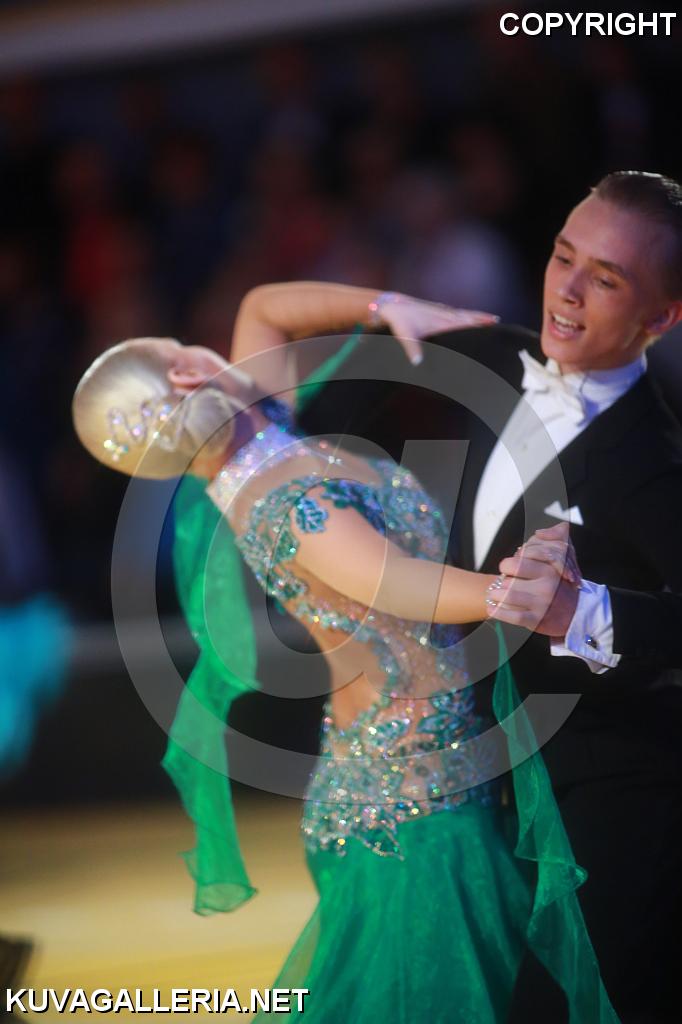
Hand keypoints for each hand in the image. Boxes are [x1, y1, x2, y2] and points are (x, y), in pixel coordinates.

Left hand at [375, 293, 498, 364]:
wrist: (389, 306)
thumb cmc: (398, 321)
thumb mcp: (404, 335)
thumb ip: (412, 348)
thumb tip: (418, 364)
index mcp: (440, 321)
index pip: (464, 323)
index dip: (478, 325)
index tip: (493, 326)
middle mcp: (443, 314)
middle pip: (467, 317)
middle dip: (483, 320)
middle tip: (498, 323)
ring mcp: (440, 311)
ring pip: (463, 314)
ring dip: (477, 317)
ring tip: (491, 319)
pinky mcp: (435, 311)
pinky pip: (455, 313)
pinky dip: (465, 315)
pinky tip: (467, 317)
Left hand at [487, 522, 581, 637]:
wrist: (577, 614)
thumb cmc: (562, 585)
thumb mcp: (564, 560)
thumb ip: (554, 540)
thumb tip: (540, 532)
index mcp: (549, 570)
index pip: (520, 559)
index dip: (508, 564)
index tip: (508, 567)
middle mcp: (546, 586)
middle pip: (512, 576)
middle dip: (501, 577)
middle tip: (500, 580)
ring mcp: (541, 604)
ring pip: (509, 596)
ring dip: (495, 595)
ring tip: (493, 594)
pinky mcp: (537, 620)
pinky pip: (513, 617)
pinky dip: (498, 612)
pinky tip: (492, 609)